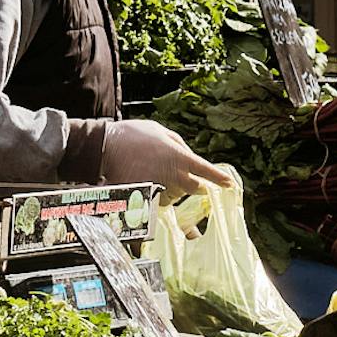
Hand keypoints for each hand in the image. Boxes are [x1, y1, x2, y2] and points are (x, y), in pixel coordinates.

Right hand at [102, 117, 234, 194]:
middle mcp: (174, 176)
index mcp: (180, 158)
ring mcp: (161, 190)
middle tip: (194, 185)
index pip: (206, 171)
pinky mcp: (147, 200)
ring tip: (153, 175)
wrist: (106, 147)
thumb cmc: (134, 136)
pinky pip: (157, 205)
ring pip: (174, 197)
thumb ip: (179, 146)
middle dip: (196, 188)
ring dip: (170, 190)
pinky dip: (155, 199)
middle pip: (195, 190)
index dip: (219, 179)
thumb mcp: (161, 132)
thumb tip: (188, 156)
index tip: (230, 185)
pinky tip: (149, 194)